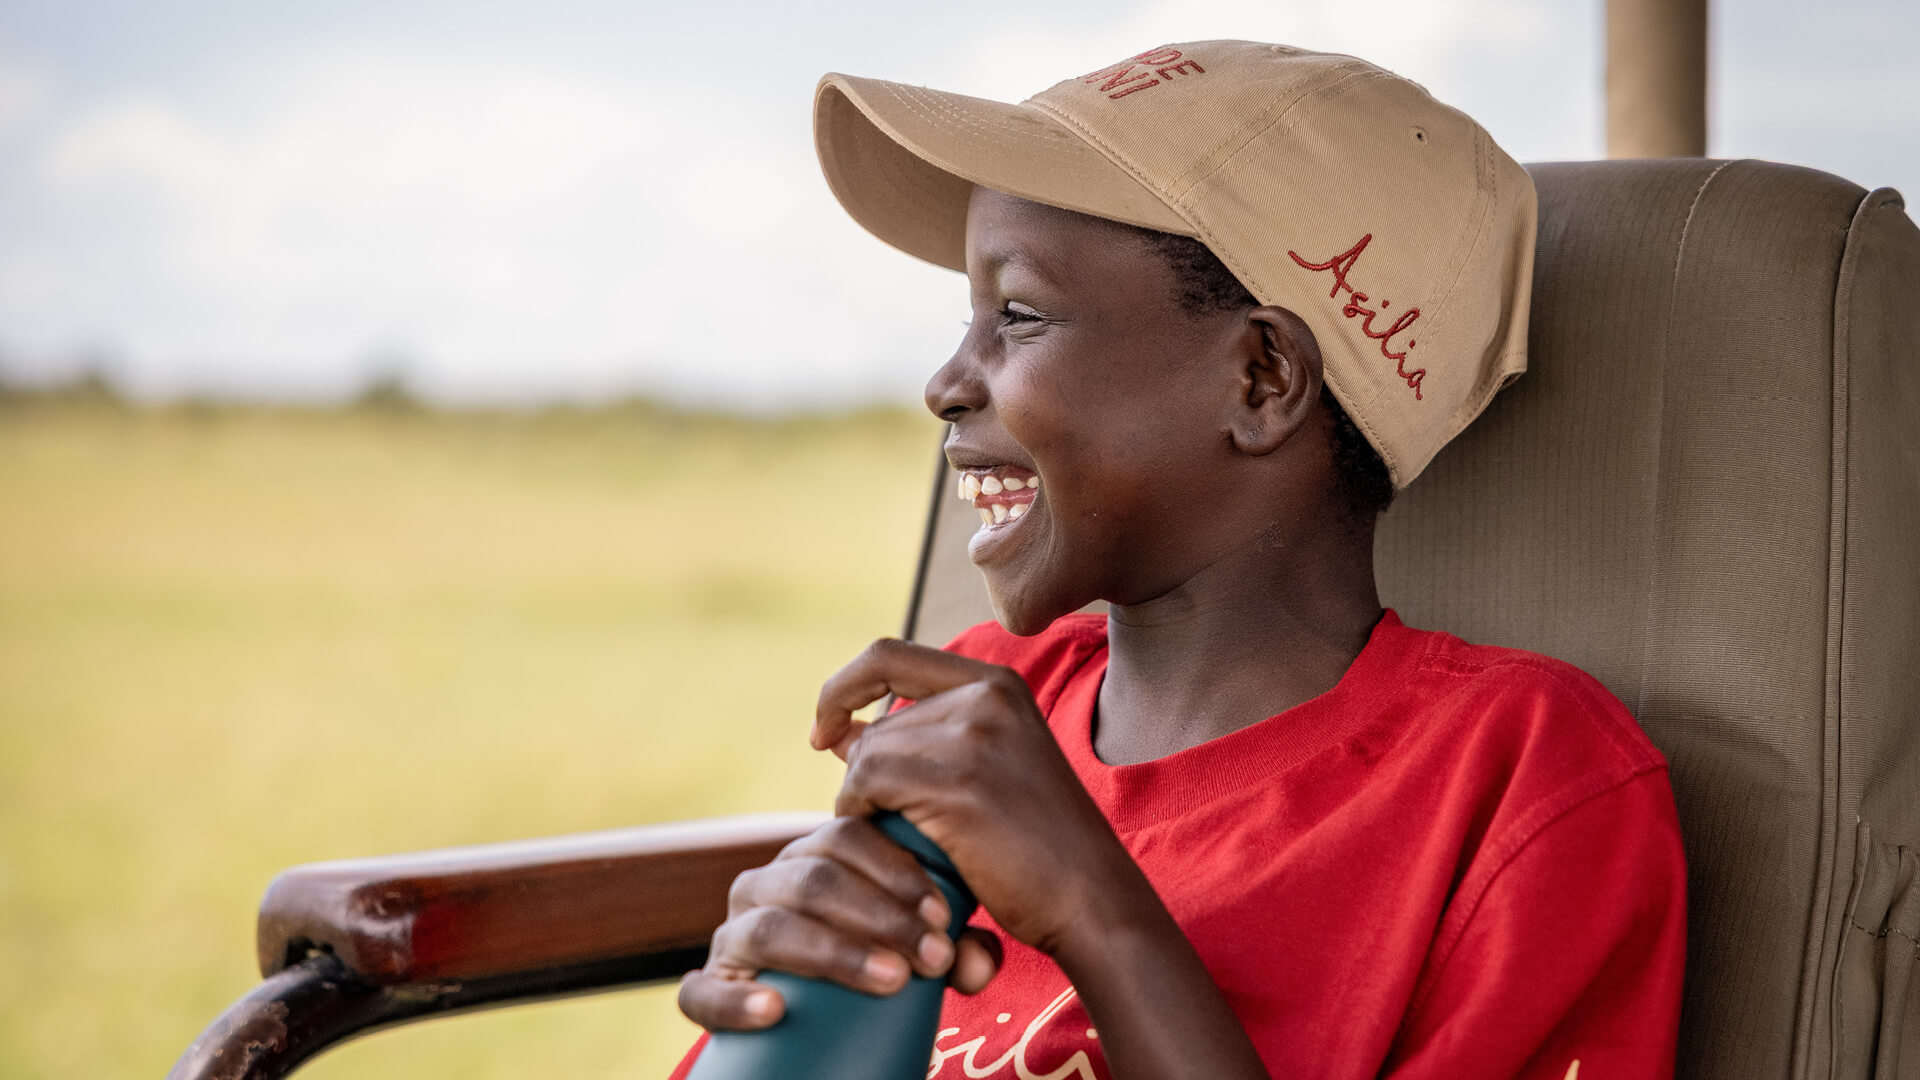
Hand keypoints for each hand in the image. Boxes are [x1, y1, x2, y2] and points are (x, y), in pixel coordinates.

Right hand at [676, 815, 1003, 1030]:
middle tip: (933, 958)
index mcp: (813, 859)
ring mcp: (732, 933)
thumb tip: (976, 958)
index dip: (897, 872)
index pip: (848, 840)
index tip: (944, 917)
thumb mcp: (916, 950)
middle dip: (880, 917)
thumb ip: (953, 947)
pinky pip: (702, 990)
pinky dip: (737, 999)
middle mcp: (767, 885)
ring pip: (770, 927)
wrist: (814, 1024)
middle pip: (815, 880)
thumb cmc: (875, 966)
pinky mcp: (707, 986)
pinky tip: (776, 1010)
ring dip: (834, 952)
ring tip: (891, 980)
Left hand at [812, 638, 1148, 956]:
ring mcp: (975, 736)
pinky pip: (870, 784)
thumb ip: (917, 743)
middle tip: (882, 824)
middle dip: (862, 774)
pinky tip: (886, 846)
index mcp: (997, 683)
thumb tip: (839, 734)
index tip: (825, 734)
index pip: (887, 655)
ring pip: (869, 753)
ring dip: (862, 801)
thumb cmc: (1035, 848)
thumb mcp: (984, 770)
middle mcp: (987, 696)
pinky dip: (861, 815)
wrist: (1092, 899)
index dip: (842, 688)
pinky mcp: (959, 784)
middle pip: (876, 721)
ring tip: (895, 840)